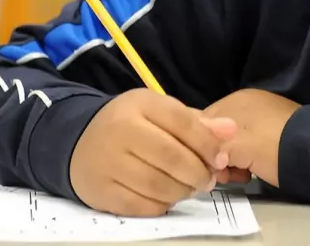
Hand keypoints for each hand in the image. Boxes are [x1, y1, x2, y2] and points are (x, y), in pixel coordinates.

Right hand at [70, 89, 236, 215]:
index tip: (221, 158)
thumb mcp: (160, 111)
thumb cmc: (130, 124)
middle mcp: (121, 131)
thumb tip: (230, 130)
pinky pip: (142, 205)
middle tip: (209, 179)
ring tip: (191, 187)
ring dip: (183, 191)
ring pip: (159, 185)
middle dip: (199, 172)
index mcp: (140, 105)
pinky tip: (169, 196)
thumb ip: (195, 122)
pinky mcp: (101, 192)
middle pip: (173, 158)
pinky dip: (163, 204)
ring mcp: (108, 163)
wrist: (79, 142)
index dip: (208, 144)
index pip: (183, 123)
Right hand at [202, 89, 300, 187]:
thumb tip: (200, 155)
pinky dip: (246, 158)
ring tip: (241, 175)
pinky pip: (248, 143)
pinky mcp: (274, 127)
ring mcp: (262, 114)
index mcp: (234, 100)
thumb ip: (210, 146)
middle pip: (216, 133)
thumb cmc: (270, 147)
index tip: (206, 168)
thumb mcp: (234, 148)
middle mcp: (247, 102)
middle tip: (226, 176)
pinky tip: (252, 171)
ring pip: (232, 141)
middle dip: (216, 157)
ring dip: (231, 161)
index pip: (201, 123)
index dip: (199, 148)